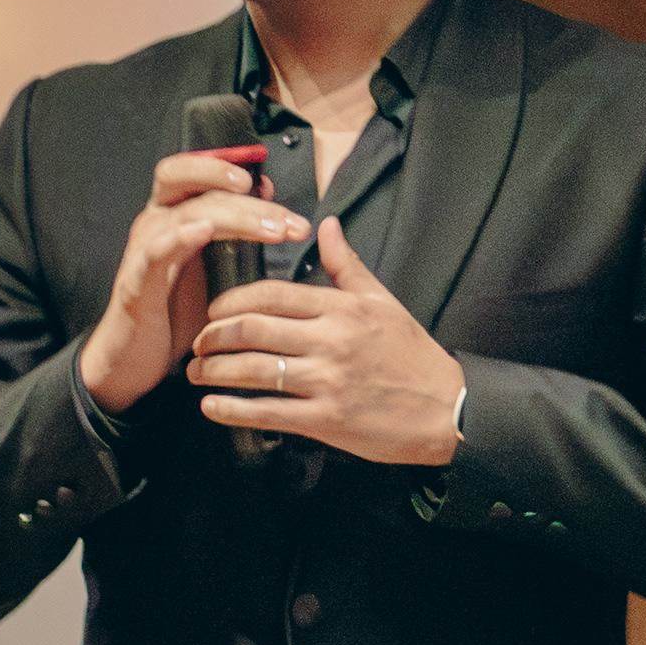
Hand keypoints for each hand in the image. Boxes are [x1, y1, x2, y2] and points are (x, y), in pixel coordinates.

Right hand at [79, 153, 310, 414]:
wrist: (137, 357)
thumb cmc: (178, 307)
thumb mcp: (215, 262)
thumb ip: (238, 226)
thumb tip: (267, 188)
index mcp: (175, 214)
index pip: (194, 169)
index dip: (226, 165)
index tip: (272, 183)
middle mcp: (157, 223)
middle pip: (196, 187)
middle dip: (249, 199)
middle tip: (292, 221)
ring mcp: (144, 249)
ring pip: (185, 214)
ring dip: (234, 218)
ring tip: (275, 231)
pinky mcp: (136, 282)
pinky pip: (153, 252)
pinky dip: (176, 237)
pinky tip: (202, 231)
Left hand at [188, 217, 465, 466]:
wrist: (447, 409)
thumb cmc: (414, 356)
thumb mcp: (385, 302)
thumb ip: (347, 266)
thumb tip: (326, 225)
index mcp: (343, 309)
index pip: (271, 294)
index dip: (231, 302)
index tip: (213, 311)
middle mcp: (332, 341)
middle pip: (251, 330)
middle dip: (212, 337)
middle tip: (197, 344)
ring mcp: (328, 381)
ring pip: (251, 370)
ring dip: (214, 372)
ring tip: (198, 373)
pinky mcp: (326, 418)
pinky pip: (266, 412)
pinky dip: (230, 410)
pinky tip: (211, 407)